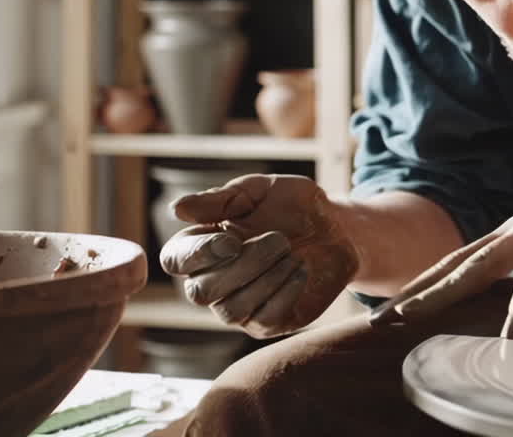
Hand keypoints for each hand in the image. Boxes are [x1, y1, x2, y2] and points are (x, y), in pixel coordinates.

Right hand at [159, 174, 359, 337]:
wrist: (338, 228)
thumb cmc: (295, 206)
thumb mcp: (261, 190)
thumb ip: (222, 199)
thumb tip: (177, 208)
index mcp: (203, 245)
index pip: (173, 260)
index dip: (197, 254)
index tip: (232, 240)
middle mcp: (213, 281)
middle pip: (200, 291)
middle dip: (243, 265)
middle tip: (281, 240)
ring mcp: (240, 306)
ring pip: (231, 310)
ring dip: (267, 279)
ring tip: (293, 254)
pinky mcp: (269, 322)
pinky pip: (264, 320)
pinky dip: (285, 292)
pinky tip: (301, 270)